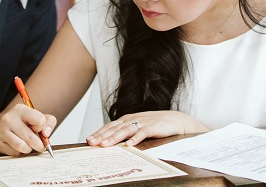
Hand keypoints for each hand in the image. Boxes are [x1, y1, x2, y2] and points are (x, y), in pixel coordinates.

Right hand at [0, 104, 56, 155]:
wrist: (7, 126)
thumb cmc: (25, 123)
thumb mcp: (39, 118)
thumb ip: (49, 122)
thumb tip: (46, 134)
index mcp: (20, 109)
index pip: (39, 120)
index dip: (41, 128)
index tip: (38, 129)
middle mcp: (8, 118)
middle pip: (31, 138)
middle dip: (39, 145)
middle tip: (40, 146)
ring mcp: (0, 129)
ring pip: (21, 147)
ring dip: (28, 149)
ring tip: (28, 146)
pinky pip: (13, 152)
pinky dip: (19, 152)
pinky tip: (17, 146)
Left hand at [85, 111, 206, 147]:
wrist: (176, 121)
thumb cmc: (156, 125)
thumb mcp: (138, 127)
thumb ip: (126, 132)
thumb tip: (110, 142)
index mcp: (127, 119)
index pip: (110, 126)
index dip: (99, 133)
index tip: (88, 140)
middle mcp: (133, 119)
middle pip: (114, 128)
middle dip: (101, 136)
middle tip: (91, 143)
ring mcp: (143, 122)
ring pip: (125, 130)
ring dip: (114, 138)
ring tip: (105, 145)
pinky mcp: (153, 127)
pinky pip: (142, 133)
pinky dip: (135, 139)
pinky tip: (129, 145)